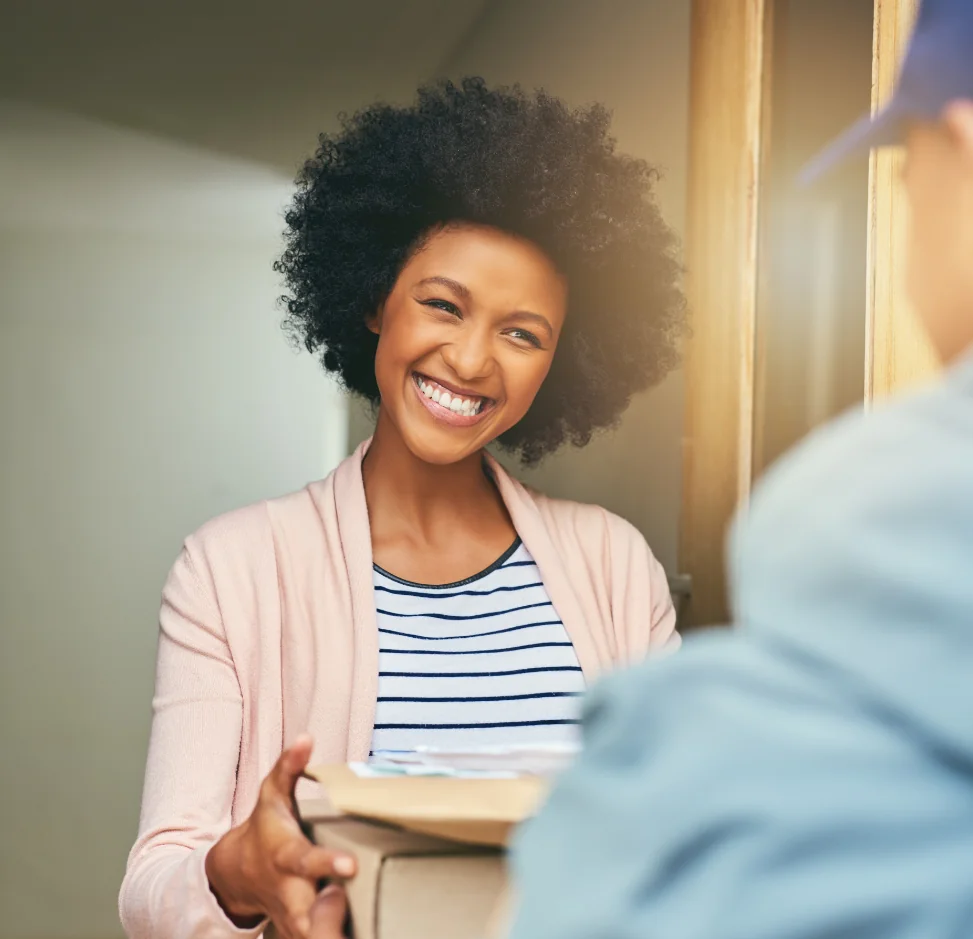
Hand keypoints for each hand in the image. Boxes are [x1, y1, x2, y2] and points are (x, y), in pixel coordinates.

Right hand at [206, 735, 355, 938]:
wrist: (237, 873)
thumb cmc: (265, 828)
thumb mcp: (272, 793)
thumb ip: (288, 766)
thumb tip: (306, 737)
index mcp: (286, 857)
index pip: (306, 861)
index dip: (327, 864)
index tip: (351, 865)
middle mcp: (292, 893)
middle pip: (313, 919)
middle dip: (333, 924)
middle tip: (357, 910)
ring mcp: (297, 920)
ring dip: (338, 938)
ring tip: (374, 932)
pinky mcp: (304, 934)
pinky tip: (371, 935)